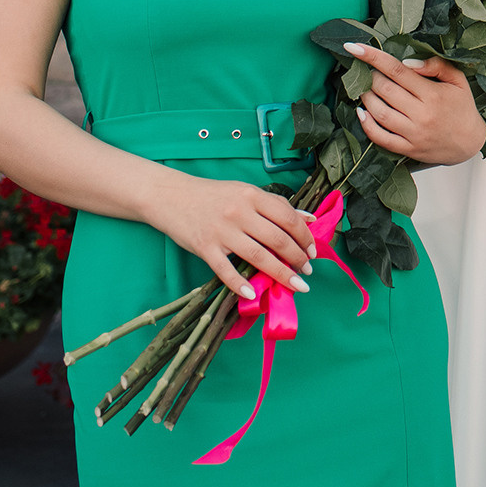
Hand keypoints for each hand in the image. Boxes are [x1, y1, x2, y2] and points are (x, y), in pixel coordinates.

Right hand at [144, 174, 319, 300]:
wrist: (172, 196)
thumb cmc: (214, 196)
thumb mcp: (246, 193)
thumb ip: (277, 206)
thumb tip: (309, 219)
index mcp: (253, 196)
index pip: (288, 218)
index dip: (305, 238)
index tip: (313, 252)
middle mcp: (239, 212)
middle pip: (277, 239)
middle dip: (298, 258)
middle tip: (308, 272)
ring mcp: (222, 231)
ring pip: (258, 256)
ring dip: (280, 273)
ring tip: (295, 285)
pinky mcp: (205, 247)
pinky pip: (226, 270)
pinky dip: (240, 284)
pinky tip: (254, 294)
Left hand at [344, 42, 485, 165]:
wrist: (470, 143)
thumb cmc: (462, 107)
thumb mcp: (457, 80)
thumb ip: (436, 65)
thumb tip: (407, 62)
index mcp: (433, 94)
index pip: (397, 70)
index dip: (373, 57)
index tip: (354, 47)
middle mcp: (421, 114)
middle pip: (384, 90)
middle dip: (369, 76)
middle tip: (366, 70)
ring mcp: (413, 134)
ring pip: (379, 112)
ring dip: (365, 97)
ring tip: (363, 88)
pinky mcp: (408, 149)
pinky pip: (381, 138)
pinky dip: (366, 125)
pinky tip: (361, 112)